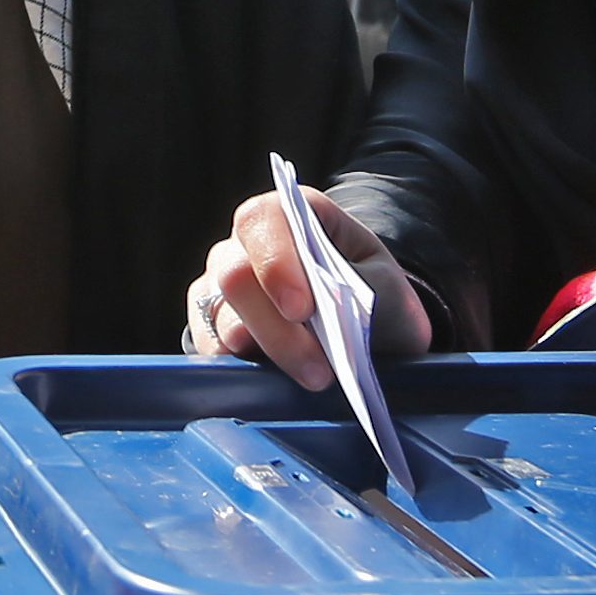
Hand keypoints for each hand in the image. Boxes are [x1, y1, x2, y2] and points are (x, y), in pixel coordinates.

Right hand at [193, 185, 431, 388]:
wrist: (377, 328)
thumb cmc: (377, 296)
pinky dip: (243, 369)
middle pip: (235, 275)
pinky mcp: (211, 325)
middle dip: (276, 328)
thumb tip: (328, 312)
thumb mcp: (385, 285)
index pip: (263, 221)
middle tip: (318, 368)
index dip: (275, 263)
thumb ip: (360, 288)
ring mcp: (221, 283)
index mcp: (291, 213)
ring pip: (221, 317)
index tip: (302, 310)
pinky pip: (209, 347)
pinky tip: (280, 381)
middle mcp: (245, 242)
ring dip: (269, 354)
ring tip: (315, 377)